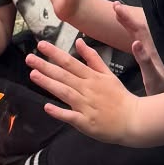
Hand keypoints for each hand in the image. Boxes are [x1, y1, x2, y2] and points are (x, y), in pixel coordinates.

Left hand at [25, 36, 144, 145]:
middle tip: (29, 58)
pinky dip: (59, 112)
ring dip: (49, 84)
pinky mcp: (86, 122)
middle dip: (46, 66)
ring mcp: (86, 106)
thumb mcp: (108, 74)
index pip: (71, 62)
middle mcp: (88, 89)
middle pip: (64, 76)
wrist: (133, 119)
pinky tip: (47, 107)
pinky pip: (71, 116)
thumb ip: (92, 58)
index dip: (55, 53)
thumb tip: (79, 42)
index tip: (41, 45)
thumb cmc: (119, 97)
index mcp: (93, 77)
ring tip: (33, 75)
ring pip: (65, 92)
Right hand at [112, 0, 163, 95]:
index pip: (138, 29)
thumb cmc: (162, 90)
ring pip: (139, 33)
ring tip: (119, 14)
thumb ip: (144, 60)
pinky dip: (132, 34)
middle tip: (115, 5)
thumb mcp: (152, 76)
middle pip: (138, 28)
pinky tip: (129, 34)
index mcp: (151, 51)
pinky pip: (139, 41)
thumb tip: (136, 42)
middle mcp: (151, 50)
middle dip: (126, 16)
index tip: (117, 7)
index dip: (127, 17)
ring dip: (129, 23)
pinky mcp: (150, 60)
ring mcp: (151, 54)